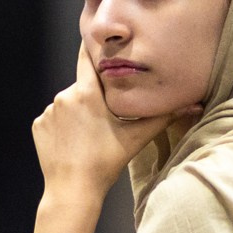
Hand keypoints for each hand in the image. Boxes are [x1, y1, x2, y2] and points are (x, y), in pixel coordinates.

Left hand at [31, 46, 196, 202]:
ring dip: (78, 113)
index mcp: (87, 94)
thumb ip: (163, 117)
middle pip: (83, 88)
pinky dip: (63, 126)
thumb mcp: (136, 138)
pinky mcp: (38, 125)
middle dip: (94, 98)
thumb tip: (194, 106)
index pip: (88, 59)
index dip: (94, 51)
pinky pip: (54, 119)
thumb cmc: (105, 163)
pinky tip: (73, 143)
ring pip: (68, 104)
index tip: (98, 42)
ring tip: (89, 137)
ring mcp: (48, 111)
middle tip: (105, 120)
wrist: (73, 190)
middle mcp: (64, 96)